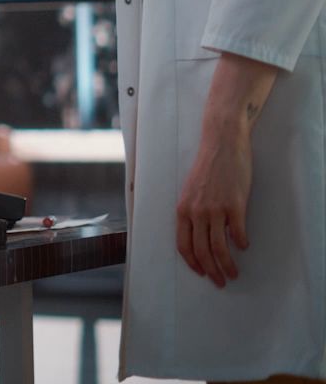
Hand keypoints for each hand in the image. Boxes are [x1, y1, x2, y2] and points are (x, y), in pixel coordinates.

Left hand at [176, 118, 251, 287]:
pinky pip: (238, 233)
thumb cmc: (206, 167)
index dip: (193, 263)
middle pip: (202, 251)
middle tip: (221, 282)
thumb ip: (193, 212)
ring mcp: (215, 209)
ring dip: (227, 265)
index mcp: (182, 209)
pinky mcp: (234, 205)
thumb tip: (200, 234)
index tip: (202, 273)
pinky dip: (241, 243)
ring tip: (234, 273)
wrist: (221, 144)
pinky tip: (244, 246)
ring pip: (219, 247)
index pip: (183, 245)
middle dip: (211, 271)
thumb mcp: (191, 191)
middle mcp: (196, 212)